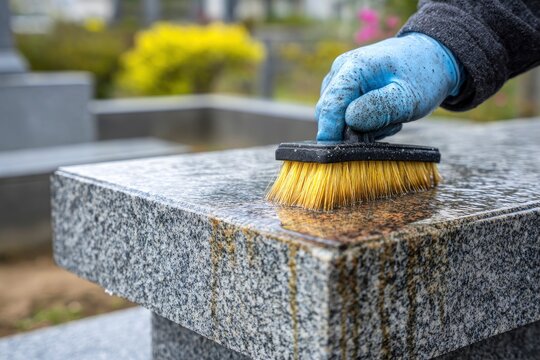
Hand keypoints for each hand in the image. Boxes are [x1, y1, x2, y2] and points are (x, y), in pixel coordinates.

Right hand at [315, 32, 462, 140]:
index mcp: (354, 67)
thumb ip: (379, 109)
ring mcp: (339, 77)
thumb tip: (349, 120)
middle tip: (386, 128)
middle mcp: (340, 69)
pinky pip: (341, 113)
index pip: (329, 105)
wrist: (430, 58)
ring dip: (357, 127)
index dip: (329, 132)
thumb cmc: (422, 77)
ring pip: (335, 115)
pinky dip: (359, 122)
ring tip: (389, 119)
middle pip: (327, 112)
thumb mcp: (408, 97)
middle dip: (349, 129)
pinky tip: (382, 115)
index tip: (337, 154)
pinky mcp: (343, 87)